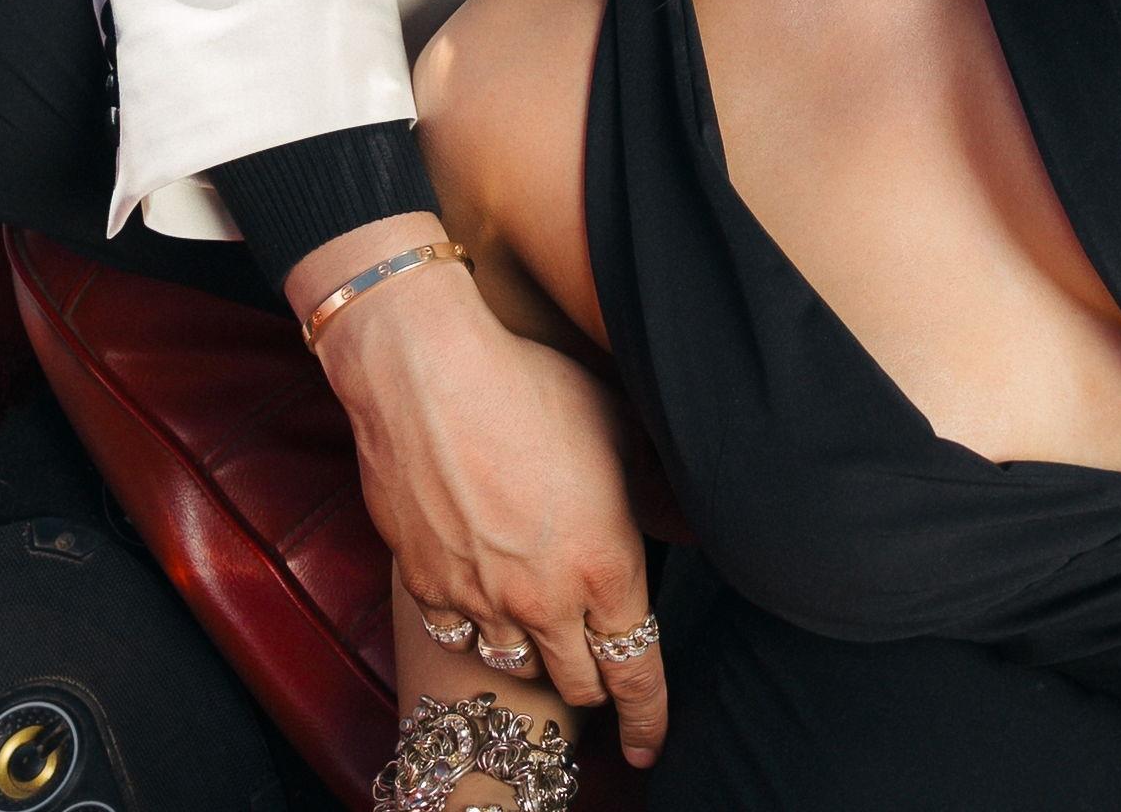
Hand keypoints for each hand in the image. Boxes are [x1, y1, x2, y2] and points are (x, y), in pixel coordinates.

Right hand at [299, 222, 667, 767]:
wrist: (426, 375)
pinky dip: (475, 629)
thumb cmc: (534, 388)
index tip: (651, 746)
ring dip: (535, 656)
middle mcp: (542, 599)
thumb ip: (658, 493)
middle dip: (596, 684)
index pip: (636, 670)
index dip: (650, 717)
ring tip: (544, 632)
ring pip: (515, 666)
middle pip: (579, 682)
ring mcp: (479, 599)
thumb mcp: (622, 432)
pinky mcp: (425, 586)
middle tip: (601, 674)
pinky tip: (483, 602)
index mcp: (605, 567)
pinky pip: (456, 635)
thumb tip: (696, 523)